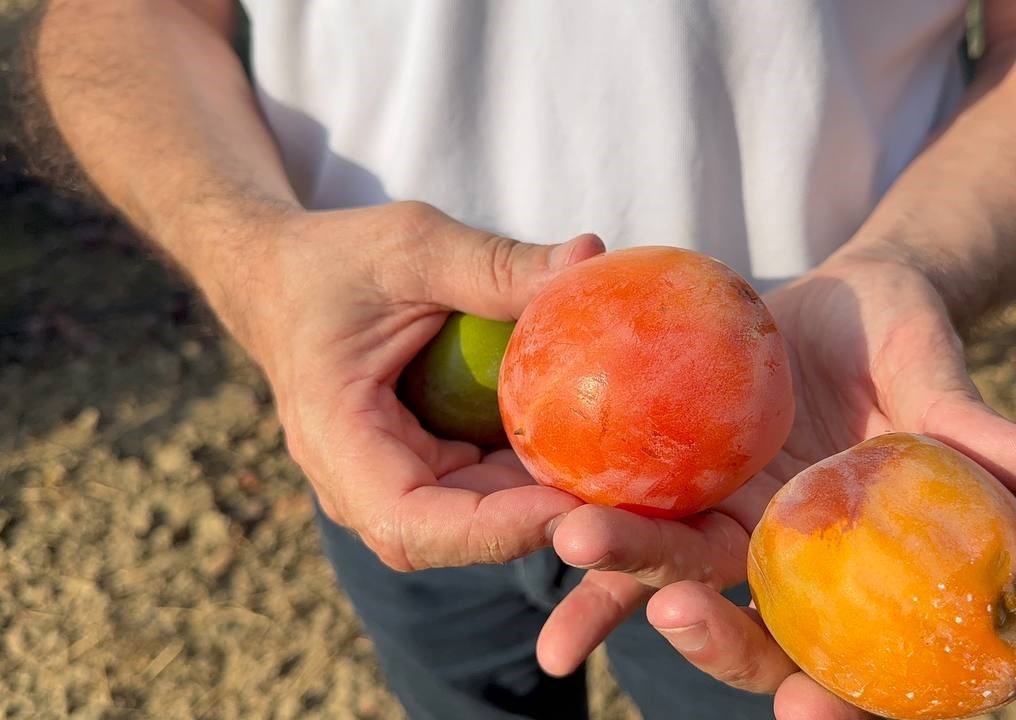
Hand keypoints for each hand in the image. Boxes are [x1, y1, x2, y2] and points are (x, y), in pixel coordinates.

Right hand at [216, 200, 603, 570]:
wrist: (279, 276)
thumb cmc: (334, 259)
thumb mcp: (413, 245)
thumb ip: (497, 262)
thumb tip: (593, 259)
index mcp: (337, 439)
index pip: (410, 523)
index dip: (491, 530)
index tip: (567, 506)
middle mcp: (357, 481)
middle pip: (452, 536)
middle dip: (535, 523)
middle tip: (621, 494)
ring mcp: (388, 479)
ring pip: (472, 520)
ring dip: (539, 501)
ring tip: (616, 475)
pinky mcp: (419, 464)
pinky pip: (478, 487)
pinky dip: (528, 471)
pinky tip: (586, 442)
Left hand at [536, 255, 1015, 718]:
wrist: (839, 301)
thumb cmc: (907, 338)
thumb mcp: (935, 371)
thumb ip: (974, 425)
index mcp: (876, 568)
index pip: (871, 664)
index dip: (848, 703)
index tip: (812, 707)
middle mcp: (801, 571)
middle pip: (760, 636)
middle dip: (718, 642)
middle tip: (678, 614)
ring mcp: (737, 534)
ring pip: (679, 577)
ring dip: (624, 578)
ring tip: (574, 546)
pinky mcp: (687, 489)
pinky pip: (633, 524)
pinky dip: (591, 549)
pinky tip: (542, 544)